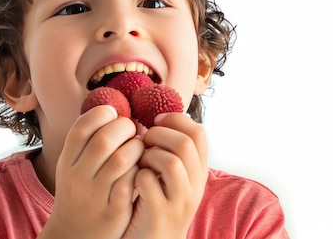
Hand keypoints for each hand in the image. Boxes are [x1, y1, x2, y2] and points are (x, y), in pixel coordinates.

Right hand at [39, 105, 144, 238]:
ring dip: (137, 147)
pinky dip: (140, 170)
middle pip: (103, 140)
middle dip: (124, 127)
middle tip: (133, 129)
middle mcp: (77, 177)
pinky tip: (142, 167)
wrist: (74, 235)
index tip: (113, 114)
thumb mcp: (73, 167)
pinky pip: (131, 182)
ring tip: (139, 147)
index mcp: (66, 162)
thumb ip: (88, 142)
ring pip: (121, 159)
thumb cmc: (80, 192)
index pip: (81, 128)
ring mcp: (95, 195)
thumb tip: (116, 111)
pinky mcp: (114, 211)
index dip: (100, 114)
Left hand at [123, 113, 207, 238]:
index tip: (156, 121)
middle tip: (143, 140)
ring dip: (148, 155)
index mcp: (199, 172)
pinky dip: (136, 174)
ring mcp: (179, 201)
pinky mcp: (160, 214)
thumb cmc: (157, 204)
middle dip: (157, 134)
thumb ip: (172, 152)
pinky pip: (147, 181)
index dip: (175, 120)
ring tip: (140, 162)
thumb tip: (157, 119)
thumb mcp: (173, 178)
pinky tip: (133, 180)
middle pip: (184, 143)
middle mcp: (195, 186)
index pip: (198, 133)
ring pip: (170, 161)